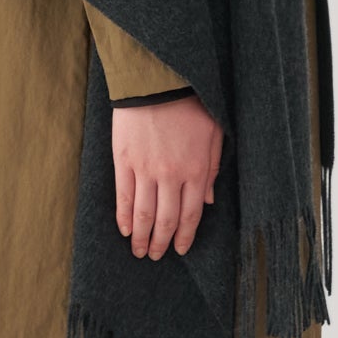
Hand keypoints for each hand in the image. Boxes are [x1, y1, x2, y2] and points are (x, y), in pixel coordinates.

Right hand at [111, 95, 222, 258]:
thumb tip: (208, 201)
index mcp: (195, 170)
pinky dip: (123, 217)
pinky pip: (123, 196)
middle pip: (166, 219)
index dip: (185, 236)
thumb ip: (211, 168)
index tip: (180, 249)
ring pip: (143, 214)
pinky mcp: (124, 161)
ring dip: (141, 237)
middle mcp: (170, 175)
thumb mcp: (213, 134)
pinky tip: (124, 230)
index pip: (191, 214)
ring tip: (139, 251)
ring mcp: (145, 170)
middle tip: (157, 256)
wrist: (157, 81)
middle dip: (161, 242)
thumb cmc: (190, 105)